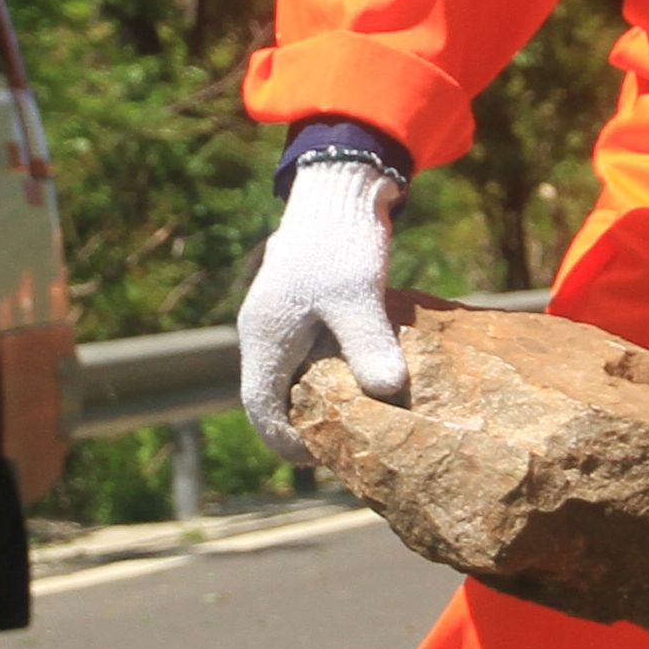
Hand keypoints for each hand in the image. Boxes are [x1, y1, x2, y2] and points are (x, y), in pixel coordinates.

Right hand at [237, 153, 408, 443]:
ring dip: (317, 400)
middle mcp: (264, 331)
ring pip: (289, 375)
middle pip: (272, 396)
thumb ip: (368, 346)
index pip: (260, 408)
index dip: (285, 442)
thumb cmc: (341, 242)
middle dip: (302, 426)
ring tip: (357, 419)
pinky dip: (327, 374)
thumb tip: (388, 394)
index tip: (322, 460)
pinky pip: (305, 354)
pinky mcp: (302, 305)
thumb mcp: (359, 296)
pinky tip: (363, 376)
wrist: (338, 187)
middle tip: (346, 447)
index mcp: (265, 336)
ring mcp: (280, 318)